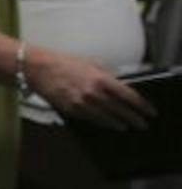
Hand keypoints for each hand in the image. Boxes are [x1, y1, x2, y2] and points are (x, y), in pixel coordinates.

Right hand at [24, 49, 154, 129]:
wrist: (38, 67)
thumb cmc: (62, 62)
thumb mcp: (90, 63)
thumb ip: (106, 74)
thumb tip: (118, 83)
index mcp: (100, 78)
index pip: (128, 95)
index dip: (141, 105)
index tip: (149, 111)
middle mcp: (93, 92)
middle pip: (119, 109)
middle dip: (133, 118)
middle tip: (141, 124)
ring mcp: (81, 103)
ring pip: (105, 117)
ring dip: (117, 123)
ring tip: (125, 126)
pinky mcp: (70, 109)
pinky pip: (90, 119)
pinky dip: (100, 122)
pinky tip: (107, 124)